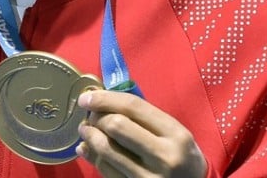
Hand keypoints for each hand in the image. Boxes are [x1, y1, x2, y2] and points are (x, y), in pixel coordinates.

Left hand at [76, 90, 207, 176]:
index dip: (105, 99)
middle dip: (96, 117)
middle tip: (90, 117)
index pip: (133, 107)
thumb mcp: (173, 132)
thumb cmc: (180, 154)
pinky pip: (105, 169)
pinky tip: (87, 148)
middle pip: (116, 126)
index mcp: (176, 134)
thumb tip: (101, 101)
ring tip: (86, 130)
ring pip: (106, 149)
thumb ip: (143, 116)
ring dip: (89, 135)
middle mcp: (164, 156)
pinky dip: (91, 154)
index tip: (86, 97)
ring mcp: (150, 177)